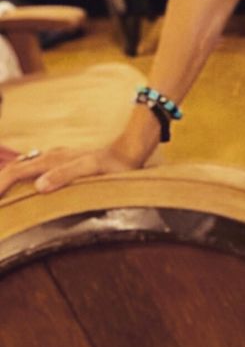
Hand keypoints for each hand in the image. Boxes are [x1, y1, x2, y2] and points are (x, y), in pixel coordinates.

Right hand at [0, 134, 153, 195]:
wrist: (129, 152)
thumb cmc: (113, 165)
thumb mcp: (91, 170)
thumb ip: (65, 175)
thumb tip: (38, 186)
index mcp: (52, 159)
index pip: (16, 171)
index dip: (0, 184)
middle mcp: (50, 156)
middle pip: (15, 167)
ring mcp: (56, 158)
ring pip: (22, 166)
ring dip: (7, 179)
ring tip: (2, 194)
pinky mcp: (62, 161)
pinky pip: (33, 168)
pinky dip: (20, 177)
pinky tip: (21, 186)